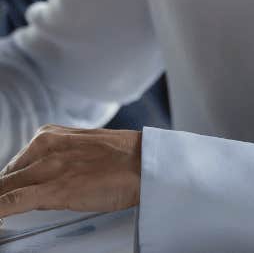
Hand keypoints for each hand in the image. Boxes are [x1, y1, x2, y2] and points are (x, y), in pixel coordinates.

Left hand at [0, 125, 140, 218]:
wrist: (145, 162)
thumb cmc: (122, 158)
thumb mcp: (82, 148)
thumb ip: (57, 159)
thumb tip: (37, 181)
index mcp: (50, 135)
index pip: (13, 166)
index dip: (7, 186)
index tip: (8, 195)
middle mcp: (44, 147)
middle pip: (6, 178)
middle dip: (3, 193)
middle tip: (8, 205)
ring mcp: (47, 168)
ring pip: (4, 190)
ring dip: (0, 200)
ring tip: (3, 212)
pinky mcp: (53, 189)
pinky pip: (11, 203)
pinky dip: (1, 210)